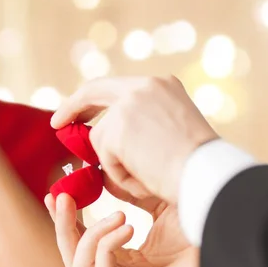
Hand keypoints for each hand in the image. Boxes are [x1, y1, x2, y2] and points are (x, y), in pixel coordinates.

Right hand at [44, 179, 198, 266]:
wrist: (228, 232)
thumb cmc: (199, 218)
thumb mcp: (153, 200)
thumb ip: (125, 192)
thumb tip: (97, 173)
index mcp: (124, 256)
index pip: (80, 242)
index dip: (64, 219)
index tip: (55, 194)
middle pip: (71, 257)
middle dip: (63, 226)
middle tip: (63, 197)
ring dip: (90, 234)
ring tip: (118, 214)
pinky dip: (107, 244)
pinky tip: (127, 224)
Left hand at [51, 76, 217, 203]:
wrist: (209, 176)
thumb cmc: (199, 168)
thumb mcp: (171, 136)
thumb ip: (138, 130)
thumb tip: (98, 146)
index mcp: (161, 86)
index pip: (117, 86)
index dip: (93, 99)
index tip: (77, 112)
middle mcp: (144, 86)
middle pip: (94, 91)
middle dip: (72, 108)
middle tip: (57, 124)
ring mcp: (129, 104)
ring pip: (101, 139)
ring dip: (118, 166)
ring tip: (150, 177)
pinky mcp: (117, 127)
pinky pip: (104, 159)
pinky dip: (121, 177)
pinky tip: (147, 180)